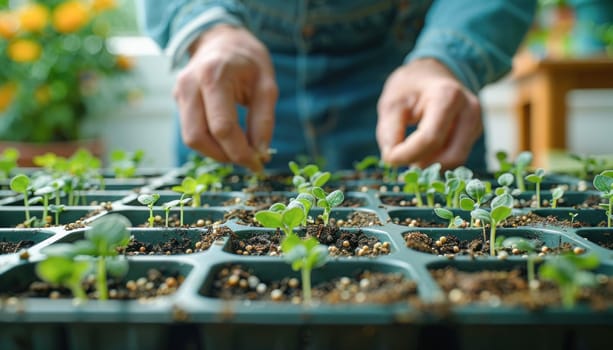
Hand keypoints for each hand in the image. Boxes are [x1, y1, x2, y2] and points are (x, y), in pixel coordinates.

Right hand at [173, 25, 277, 171]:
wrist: (222, 39)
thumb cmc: (247, 60)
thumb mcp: (267, 84)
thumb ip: (264, 119)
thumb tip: (260, 152)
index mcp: (214, 76)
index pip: (222, 127)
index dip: (240, 152)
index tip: (258, 164)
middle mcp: (190, 85)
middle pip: (198, 137)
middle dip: (224, 156)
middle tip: (248, 159)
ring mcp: (179, 93)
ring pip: (190, 138)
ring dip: (215, 153)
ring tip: (238, 149)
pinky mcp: (177, 100)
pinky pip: (190, 131)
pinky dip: (209, 143)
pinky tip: (227, 140)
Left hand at [376, 58, 482, 169]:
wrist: (430, 74)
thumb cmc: (408, 88)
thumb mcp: (391, 104)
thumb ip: (389, 132)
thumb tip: (392, 159)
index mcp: (448, 97)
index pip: (430, 139)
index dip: (407, 155)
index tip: (388, 159)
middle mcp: (469, 111)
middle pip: (450, 156)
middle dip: (422, 164)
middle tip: (401, 161)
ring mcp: (476, 123)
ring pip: (456, 161)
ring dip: (431, 165)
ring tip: (410, 155)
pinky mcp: (474, 133)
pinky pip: (457, 156)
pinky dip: (438, 161)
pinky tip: (423, 152)